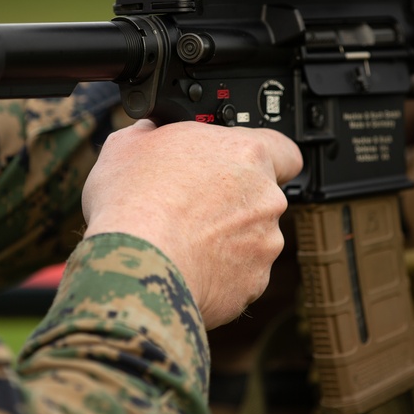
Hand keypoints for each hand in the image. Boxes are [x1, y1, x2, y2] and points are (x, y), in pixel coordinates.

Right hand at [82, 120, 302, 328]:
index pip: (284, 150)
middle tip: (194, 207)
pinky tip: (187, 266)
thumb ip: (152, 132)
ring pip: (253, 238)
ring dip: (228, 240)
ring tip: (183, 241)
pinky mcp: (255, 282)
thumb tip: (149, 131)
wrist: (137, 261)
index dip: (266, 160)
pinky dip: (221, 273)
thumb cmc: (134, 200)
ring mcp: (265, 242)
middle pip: (261, 197)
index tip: (243, 167)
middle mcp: (266, 196)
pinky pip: (241, 274)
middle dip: (234, 203)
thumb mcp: (129, 144)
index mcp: (246, 152)